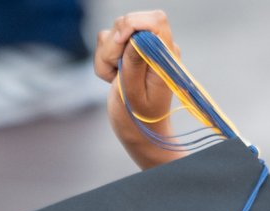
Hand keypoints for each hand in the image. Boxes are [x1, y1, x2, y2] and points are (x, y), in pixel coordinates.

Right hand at [94, 11, 186, 169]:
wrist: (139, 130)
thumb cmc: (139, 118)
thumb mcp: (134, 94)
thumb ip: (135, 64)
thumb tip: (136, 36)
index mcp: (165, 56)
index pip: (155, 20)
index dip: (133, 24)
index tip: (119, 44)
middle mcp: (156, 47)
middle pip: (130, 21)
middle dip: (114, 44)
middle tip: (115, 70)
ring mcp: (141, 47)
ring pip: (114, 32)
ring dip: (106, 56)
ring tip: (114, 79)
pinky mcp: (128, 51)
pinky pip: (107, 43)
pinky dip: (103, 60)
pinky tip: (112, 77)